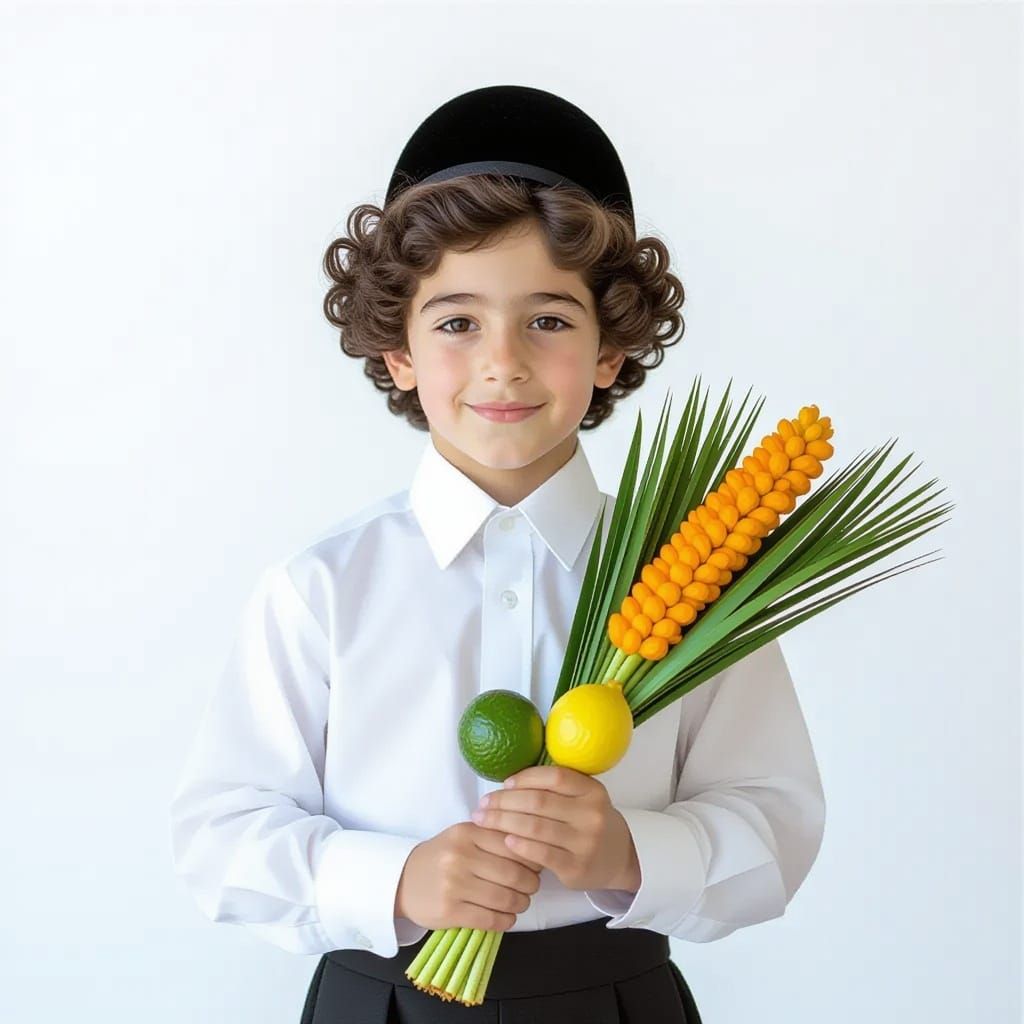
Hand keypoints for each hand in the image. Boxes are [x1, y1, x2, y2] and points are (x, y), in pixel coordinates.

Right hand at [395, 822, 542, 932]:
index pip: (514, 844)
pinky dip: (506, 921)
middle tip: (531, 887)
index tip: (536, 864)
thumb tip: (535, 850)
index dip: (532, 857)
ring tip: (520, 902)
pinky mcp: (449, 912)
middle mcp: (460, 856)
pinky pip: (490, 919)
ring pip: (505, 898)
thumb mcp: (465, 837)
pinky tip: (506, 917)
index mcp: (468, 832)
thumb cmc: (443, 857)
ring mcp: (454, 885)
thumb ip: (495, 838)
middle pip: (514, 873)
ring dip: (520, 904)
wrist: (403, 880)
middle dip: (531, 884)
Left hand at [471, 765, 640, 892]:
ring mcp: (585, 842)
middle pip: (538, 802)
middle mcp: (591, 814)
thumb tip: (508, 783)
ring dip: (503, 822)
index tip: (504, 784)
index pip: (554, 777)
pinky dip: (519, 846)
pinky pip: (541, 854)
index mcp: (592, 790)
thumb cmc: (589, 823)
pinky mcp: (576, 868)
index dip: (525, 778)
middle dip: (504, 802)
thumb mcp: (584, 799)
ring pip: (535, 827)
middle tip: (482, 804)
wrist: (620, 859)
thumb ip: (556, 789)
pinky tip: (504, 841)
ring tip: (484, 820)